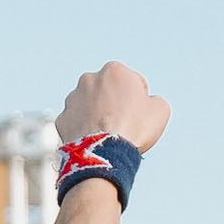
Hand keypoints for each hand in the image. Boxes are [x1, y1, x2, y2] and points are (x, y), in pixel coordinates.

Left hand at [53, 61, 169, 153]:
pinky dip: (83, 129)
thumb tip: (148, 102)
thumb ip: (154, 99)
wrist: (103, 153)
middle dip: (114, 103)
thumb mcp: (160, 109)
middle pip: (107, 91)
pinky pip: (76, 122)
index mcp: (114, 70)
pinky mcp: (62, 118)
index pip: (132, 81)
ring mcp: (72, 99)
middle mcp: (89, 79)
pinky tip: (93, 140)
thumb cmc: (133, 129)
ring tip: (107, 134)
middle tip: (123, 123)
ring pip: (89, 105)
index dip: (139, 99)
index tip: (140, 113)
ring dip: (97, 115)